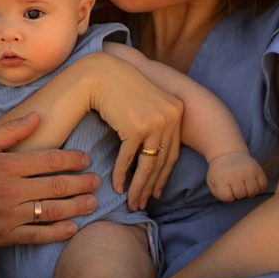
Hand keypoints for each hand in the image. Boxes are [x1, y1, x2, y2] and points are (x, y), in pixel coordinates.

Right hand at [0, 113, 98, 245]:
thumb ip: (10, 130)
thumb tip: (37, 116)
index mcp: (6, 166)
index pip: (49, 160)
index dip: (72, 159)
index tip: (85, 159)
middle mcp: (11, 191)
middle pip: (56, 186)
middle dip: (81, 183)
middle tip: (96, 181)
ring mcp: (9, 216)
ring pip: (52, 211)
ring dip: (76, 207)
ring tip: (92, 203)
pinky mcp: (5, 236)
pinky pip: (38, 236)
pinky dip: (58, 233)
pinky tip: (73, 228)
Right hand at [92, 58, 185, 209]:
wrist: (102, 74)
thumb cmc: (121, 89)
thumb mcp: (147, 104)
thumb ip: (157, 123)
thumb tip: (156, 152)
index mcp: (176, 112)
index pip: (172, 153)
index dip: (163, 176)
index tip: (156, 192)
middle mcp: (170, 118)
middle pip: (161, 162)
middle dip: (150, 187)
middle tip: (142, 203)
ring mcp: (155, 123)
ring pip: (147, 165)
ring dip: (138, 187)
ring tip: (132, 202)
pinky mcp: (137, 127)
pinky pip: (128, 158)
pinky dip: (121, 175)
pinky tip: (117, 187)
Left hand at [206, 153, 267, 201]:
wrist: (228, 153)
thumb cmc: (220, 171)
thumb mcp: (212, 181)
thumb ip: (217, 193)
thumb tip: (229, 200)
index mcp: (222, 178)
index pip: (227, 197)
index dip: (228, 197)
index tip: (227, 190)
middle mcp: (236, 174)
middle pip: (241, 194)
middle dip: (238, 194)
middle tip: (236, 188)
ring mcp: (248, 171)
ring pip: (253, 191)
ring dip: (249, 192)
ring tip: (245, 187)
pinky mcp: (258, 169)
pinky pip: (263, 185)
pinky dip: (259, 187)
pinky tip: (252, 184)